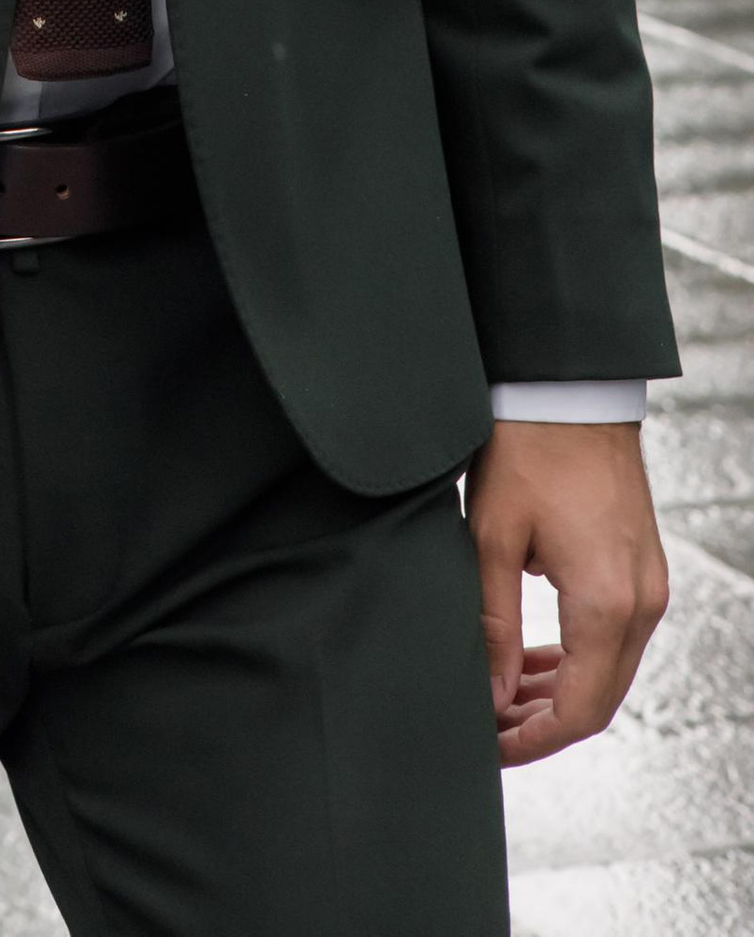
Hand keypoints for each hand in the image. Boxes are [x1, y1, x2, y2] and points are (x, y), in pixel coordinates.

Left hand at [467, 419, 668, 765]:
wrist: (569, 389)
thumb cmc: (526, 450)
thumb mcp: (491, 537)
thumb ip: (494, 624)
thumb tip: (492, 694)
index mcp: (607, 602)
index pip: (581, 708)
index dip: (535, 739)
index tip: (492, 749)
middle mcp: (641, 602)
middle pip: (601, 697)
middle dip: (544, 722)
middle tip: (489, 729)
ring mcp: (648, 584)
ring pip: (610, 669)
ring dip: (560, 691)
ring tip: (502, 698)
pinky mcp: (641, 567)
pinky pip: (615, 636)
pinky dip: (578, 657)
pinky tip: (535, 659)